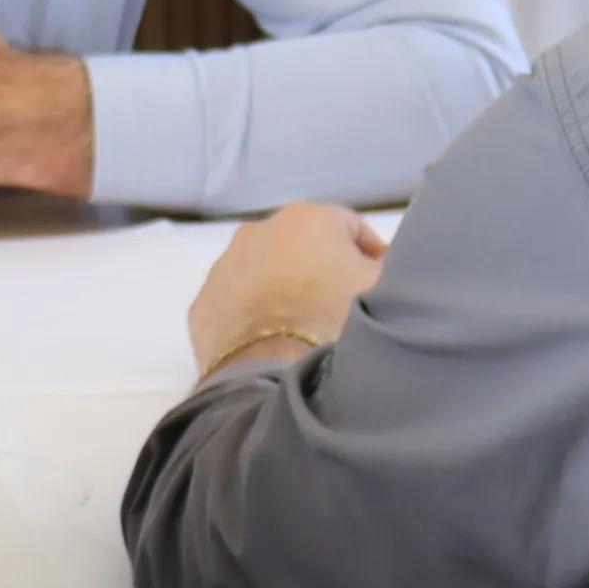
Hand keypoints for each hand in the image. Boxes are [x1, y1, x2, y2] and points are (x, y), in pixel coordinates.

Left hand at [187, 203, 386, 376]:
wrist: (274, 370)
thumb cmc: (335, 319)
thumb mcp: (381, 287)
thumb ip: (386, 267)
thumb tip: (379, 266)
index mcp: (309, 217)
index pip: (350, 228)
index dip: (370, 254)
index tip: (379, 282)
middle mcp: (260, 229)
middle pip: (302, 246)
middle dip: (319, 269)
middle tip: (338, 306)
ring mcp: (225, 266)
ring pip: (262, 272)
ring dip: (280, 290)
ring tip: (300, 328)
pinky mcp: (203, 305)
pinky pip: (235, 305)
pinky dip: (250, 316)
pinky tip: (267, 343)